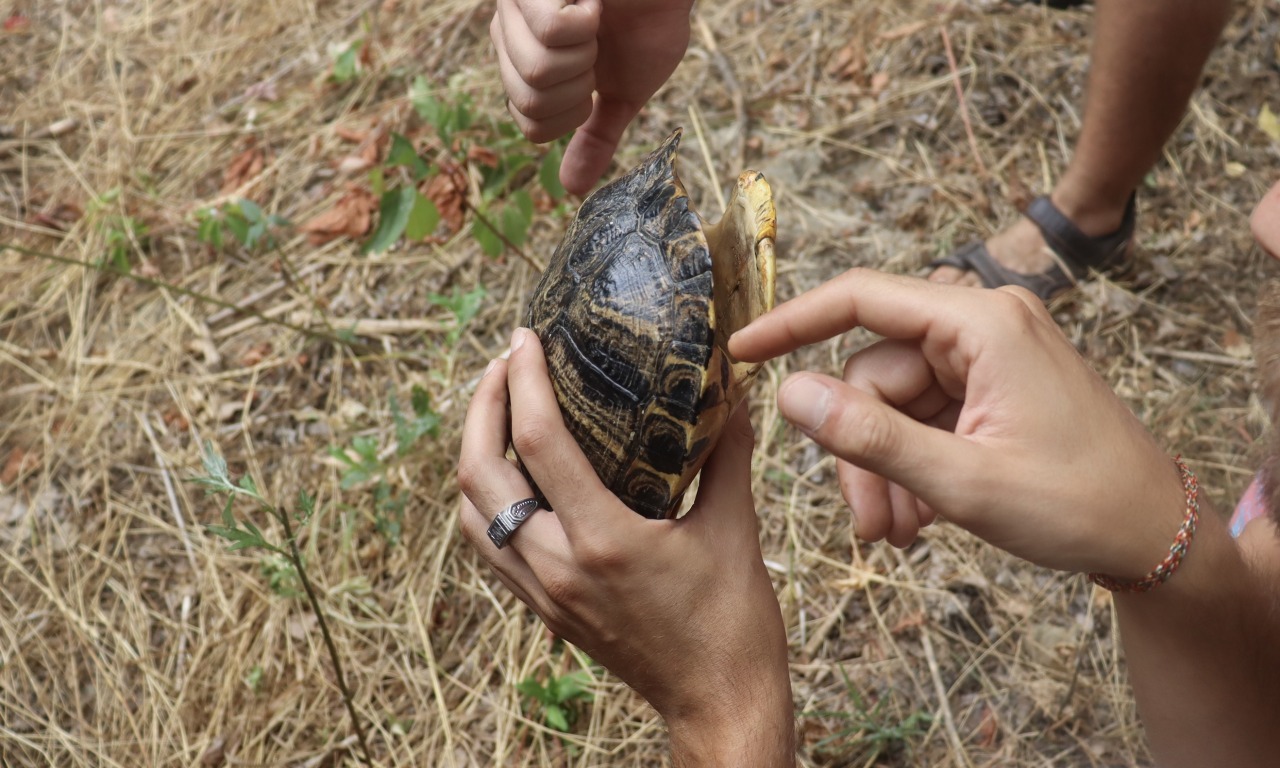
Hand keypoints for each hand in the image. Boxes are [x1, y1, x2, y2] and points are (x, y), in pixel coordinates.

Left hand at [458, 328, 793, 762]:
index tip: (524, 339)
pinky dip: (483, 500)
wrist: (718, 702)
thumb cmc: (733, 623)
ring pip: (470, 513)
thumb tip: (734, 391)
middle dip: (480, 407)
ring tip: (498, 409)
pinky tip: (510, 474)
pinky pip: (488, 545)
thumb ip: (728, 454)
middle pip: (478, 474)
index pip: (539, 443)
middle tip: (503, 363)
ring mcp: (543, 592)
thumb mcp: (736, 528)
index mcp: (603, 541)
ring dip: (473, 453)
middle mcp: (558, 567)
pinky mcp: (544, 608)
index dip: (524, 381)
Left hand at [490, 0, 693, 194]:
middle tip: (597, 48)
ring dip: (584, 52)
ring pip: (537, 69)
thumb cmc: (649, 22)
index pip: (528, 124)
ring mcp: (517, 3)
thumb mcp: (622, 94)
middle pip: (529, 102)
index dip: (571, 114)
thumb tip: (572, 190)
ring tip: (596, 20)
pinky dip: (586, 20)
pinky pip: (550, 28)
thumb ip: (596, 136)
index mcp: (521, 60)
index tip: (594, 78)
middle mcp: (507, 29)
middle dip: (580, 86)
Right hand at [729, 270, 1186, 579]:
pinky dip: (910, 468)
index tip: (739, 350)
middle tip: (869, 522)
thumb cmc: (1079, 503)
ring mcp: (986, 362)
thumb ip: (870, 436)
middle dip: (860, 450)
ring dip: (883, 470)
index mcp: (982, 324)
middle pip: (873, 374)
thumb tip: (788, 394)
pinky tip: (921, 518)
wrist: (1154, 537)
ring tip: (898, 532)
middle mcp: (982, 329)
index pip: (861, 299)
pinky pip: (921, 421)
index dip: (792, 322)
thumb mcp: (963, 479)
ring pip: (892, 406)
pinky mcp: (989, 393)